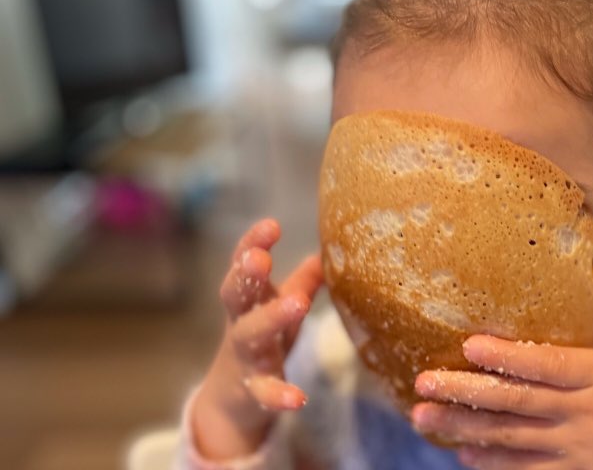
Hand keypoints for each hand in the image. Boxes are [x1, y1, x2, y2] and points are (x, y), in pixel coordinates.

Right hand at [191, 219, 323, 459]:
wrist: (231, 399)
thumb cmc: (263, 336)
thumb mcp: (280, 305)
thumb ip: (303, 280)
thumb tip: (329, 251)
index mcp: (249, 296)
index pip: (243, 263)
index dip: (253, 243)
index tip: (271, 225)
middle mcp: (240, 321)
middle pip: (236, 295)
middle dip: (247, 275)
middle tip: (261, 259)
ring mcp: (244, 356)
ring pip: (251, 335)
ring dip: (272, 318)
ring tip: (299, 303)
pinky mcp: (253, 391)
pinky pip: (265, 392)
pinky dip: (279, 394)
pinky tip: (298, 397)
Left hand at [411, 318, 592, 469]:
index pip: (547, 364)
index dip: (507, 356)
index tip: (470, 343)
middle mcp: (583, 413)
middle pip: (515, 402)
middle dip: (464, 391)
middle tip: (423, 382)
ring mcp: (573, 450)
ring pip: (508, 438)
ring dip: (462, 427)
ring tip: (424, 417)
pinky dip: (490, 463)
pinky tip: (461, 453)